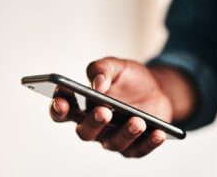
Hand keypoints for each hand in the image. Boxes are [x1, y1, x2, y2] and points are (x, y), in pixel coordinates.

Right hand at [49, 57, 173, 156]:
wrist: (156, 88)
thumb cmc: (128, 78)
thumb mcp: (115, 66)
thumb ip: (101, 69)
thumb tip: (98, 84)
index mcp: (83, 106)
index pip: (63, 111)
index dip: (58, 108)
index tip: (61, 101)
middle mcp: (95, 126)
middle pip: (85, 132)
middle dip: (93, 123)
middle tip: (103, 111)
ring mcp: (114, 137)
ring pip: (113, 143)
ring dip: (124, 134)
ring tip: (137, 121)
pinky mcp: (135, 146)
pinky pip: (139, 150)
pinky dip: (149, 143)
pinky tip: (158, 133)